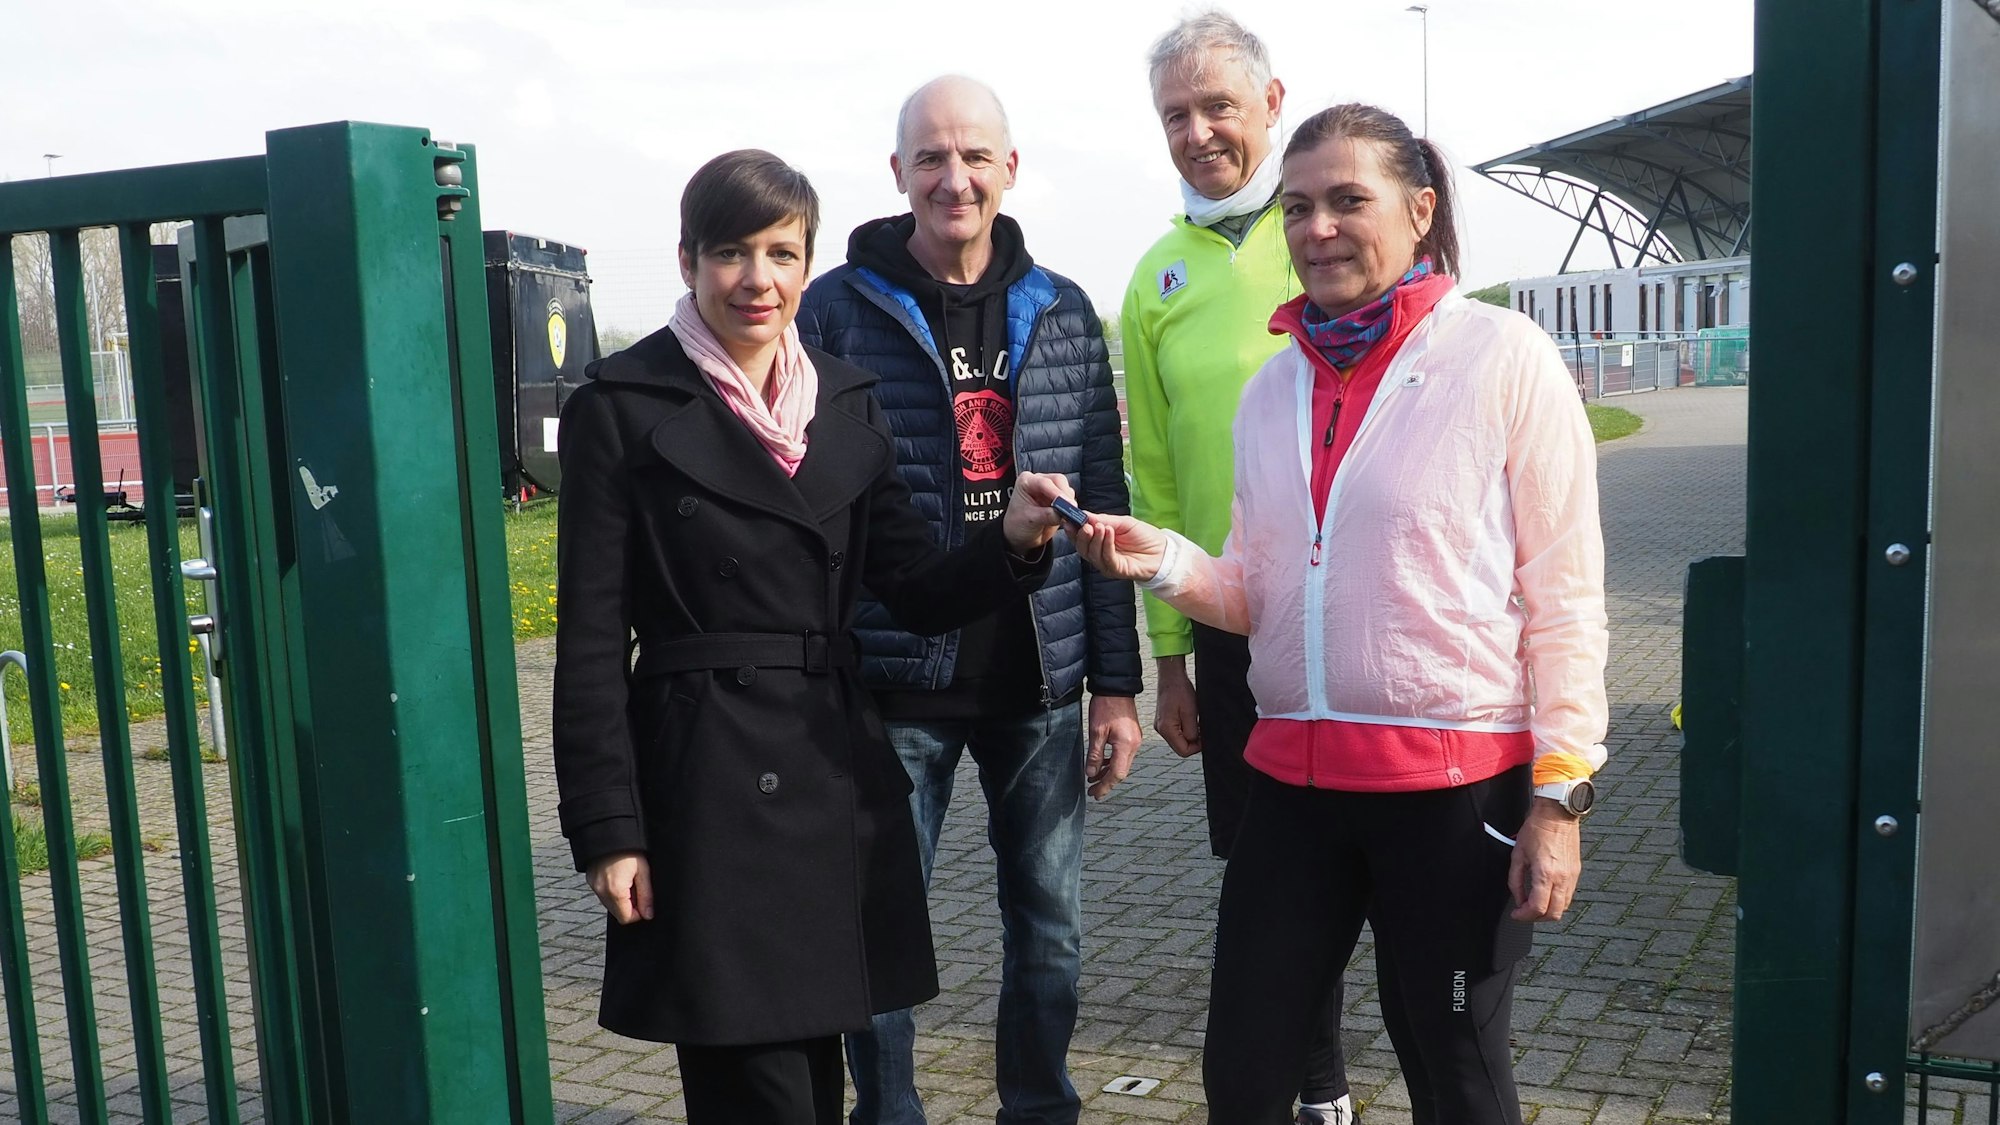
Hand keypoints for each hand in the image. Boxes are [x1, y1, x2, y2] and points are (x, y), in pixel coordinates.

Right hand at [587, 851, 653, 923]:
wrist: (609, 831)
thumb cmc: (629, 850)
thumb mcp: (643, 872)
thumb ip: (646, 896)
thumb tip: (648, 915)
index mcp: (615, 892)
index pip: (626, 918)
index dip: (638, 914)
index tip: (644, 901)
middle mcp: (601, 892)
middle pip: (617, 913)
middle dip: (629, 906)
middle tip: (637, 887)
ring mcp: (594, 886)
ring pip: (610, 904)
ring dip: (621, 898)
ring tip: (628, 879)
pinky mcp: (591, 880)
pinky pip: (603, 894)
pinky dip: (612, 891)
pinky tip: (619, 876)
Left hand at [1004, 472, 1074, 553]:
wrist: (1020, 536)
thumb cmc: (1017, 525)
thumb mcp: (1029, 520)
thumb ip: (1046, 515)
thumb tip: (1062, 513)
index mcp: (1026, 481)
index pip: (1045, 483)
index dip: (1057, 493)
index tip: (1066, 504)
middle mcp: (1039, 481)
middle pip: (1059, 482)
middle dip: (1065, 496)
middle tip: (1071, 510)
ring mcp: (1050, 489)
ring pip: (1066, 490)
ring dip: (1069, 503)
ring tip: (1068, 516)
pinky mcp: (1059, 499)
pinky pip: (1070, 500)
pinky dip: (1071, 508)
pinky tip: (1068, 517)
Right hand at [1069, 513, 1167, 582]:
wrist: (1163, 551)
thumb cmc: (1145, 537)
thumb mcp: (1123, 522)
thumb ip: (1104, 520)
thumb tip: (1084, 515)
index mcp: (1100, 542)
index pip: (1081, 537)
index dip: (1073, 529)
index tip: (1068, 519)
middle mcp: (1100, 554)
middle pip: (1082, 548)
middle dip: (1081, 535)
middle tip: (1085, 525)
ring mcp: (1107, 564)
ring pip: (1092, 554)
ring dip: (1095, 539)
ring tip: (1100, 526)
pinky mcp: (1116, 571)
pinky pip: (1106, 558)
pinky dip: (1106, 544)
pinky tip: (1109, 532)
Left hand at [1085, 694, 1142, 799]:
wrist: (1116, 687)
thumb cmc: (1106, 705)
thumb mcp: (1096, 731)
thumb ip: (1095, 754)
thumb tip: (1091, 773)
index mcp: (1126, 745)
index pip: (1117, 774)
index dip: (1105, 786)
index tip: (1094, 794)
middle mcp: (1134, 745)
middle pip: (1122, 772)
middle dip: (1107, 783)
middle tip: (1093, 792)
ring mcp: (1135, 741)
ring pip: (1123, 765)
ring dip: (1109, 773)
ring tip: (1094, 779)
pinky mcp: (1133, 736)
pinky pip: (1124, 756)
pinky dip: (1113, 763)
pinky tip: (1102, 764)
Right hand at [1153, 656, 1201, 756]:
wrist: (1171, 676)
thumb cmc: (1180, 690)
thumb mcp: (1191, 712)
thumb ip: (1193, 731)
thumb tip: (1197, 743)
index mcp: (1166, 729)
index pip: (1183, 751)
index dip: (1197, 747)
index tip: (1205, 738)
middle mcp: (1161, 729)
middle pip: (1180, 747)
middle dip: (1194, 741)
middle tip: (1202, 729)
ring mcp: (1161, 725)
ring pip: (1179, 740)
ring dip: (1190, 734)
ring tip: (1196, 721)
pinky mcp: (1163, 721)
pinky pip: (1176, 732)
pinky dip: (1185, 728)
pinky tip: (1190, 718)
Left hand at [1508, 800, 1581, 921]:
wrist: (1557, 815)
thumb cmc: (1537, 829)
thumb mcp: (1517, 855)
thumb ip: (1515, 880)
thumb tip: (1518, 898)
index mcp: (1546, 874)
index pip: (1538, 908)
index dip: (1524, 916)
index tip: (1516, 914)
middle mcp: (1562, 878)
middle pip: (1554, 914)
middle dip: (1537, 918)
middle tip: (1525, 912)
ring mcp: (1572, 876)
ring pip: (1564, 907)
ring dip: (1548, 911)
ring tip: (1534, 903)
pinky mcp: (1577, 872)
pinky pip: (1569, 896)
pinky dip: (1557, 901)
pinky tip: (1546, 893)